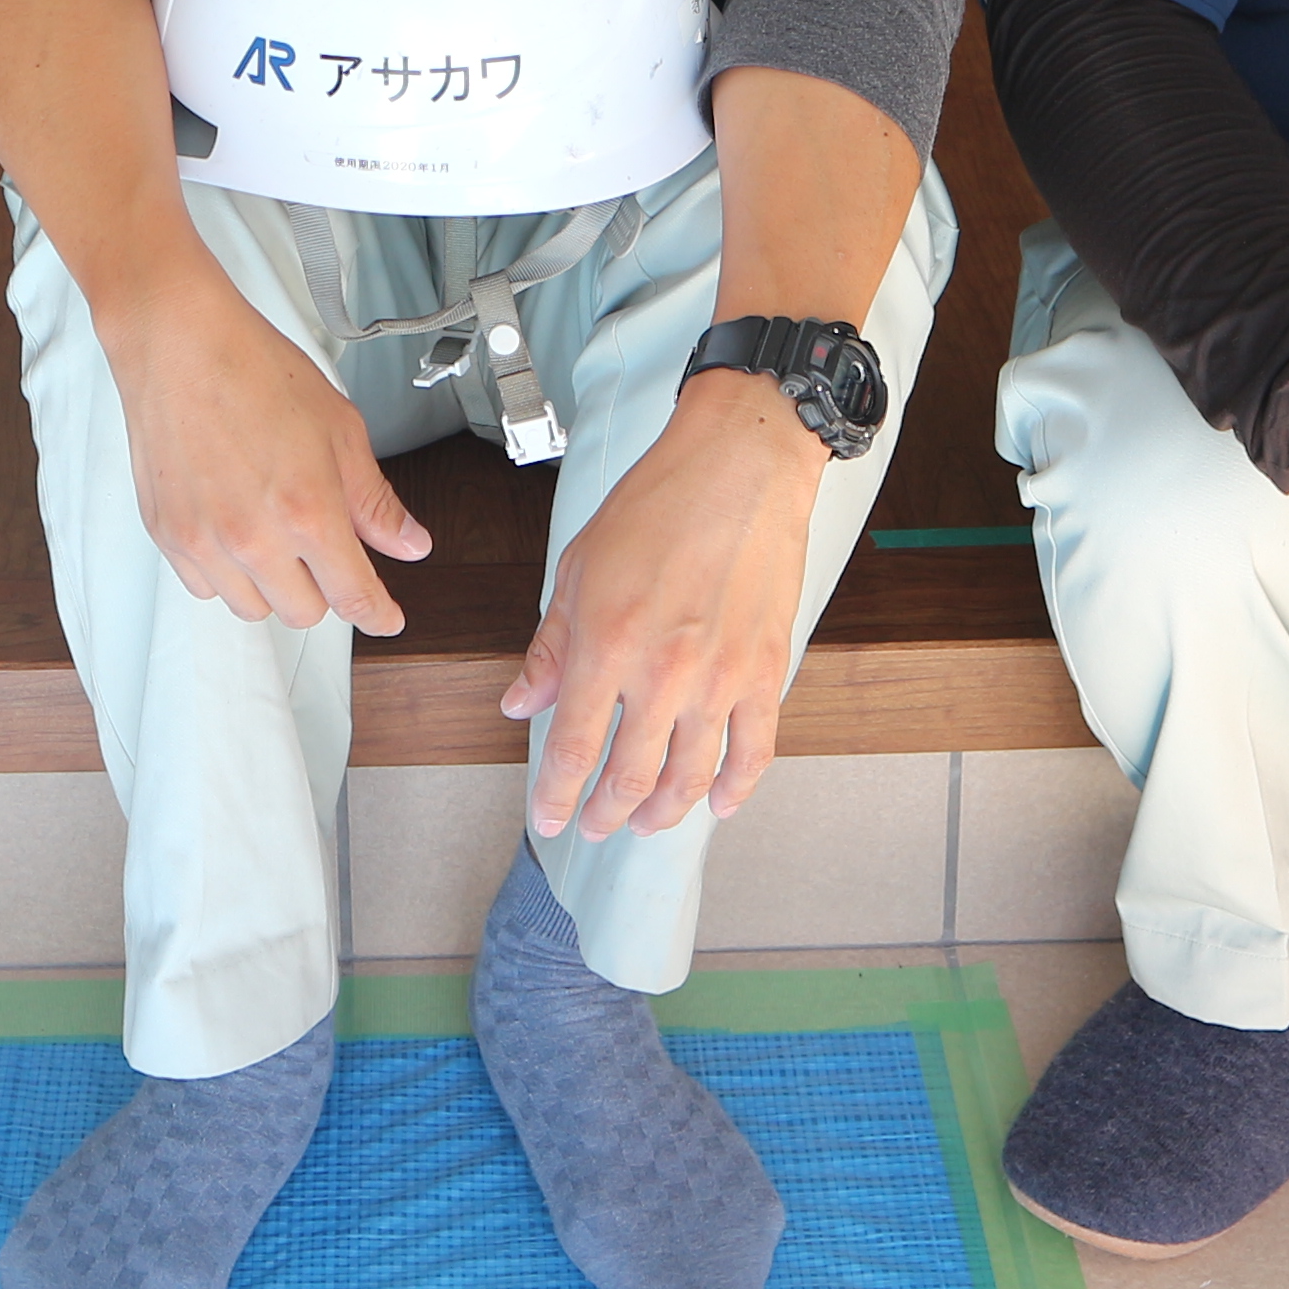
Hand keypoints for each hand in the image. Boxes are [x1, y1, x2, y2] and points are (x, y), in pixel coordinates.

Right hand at [105, 266, 431, 633]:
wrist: (178, 343)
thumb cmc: (256, 371)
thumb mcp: (340, 429)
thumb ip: (375, 500)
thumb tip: (409, 544)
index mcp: (308, 512)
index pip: (352, 596)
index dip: (377, 613)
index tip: (385, 617)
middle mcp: (254, 539)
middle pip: (304, 613)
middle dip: (324, 588)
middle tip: (323, 546)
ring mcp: (205, 541)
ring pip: (252, 608)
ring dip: (274, 585)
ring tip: (274, 532)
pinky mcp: (168, 535)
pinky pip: (205, 587)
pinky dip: (227, 573)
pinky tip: (235, 529)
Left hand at [511, 374, 820, 839]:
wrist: (740, 464)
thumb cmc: (660, 502)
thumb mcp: (581, 567)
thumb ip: (552, 646)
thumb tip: (523, 702)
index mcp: (607, 644)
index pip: (573, 749)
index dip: (555, 796)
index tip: (548, 818)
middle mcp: (664, 672)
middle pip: (630, 777)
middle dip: (605, 813)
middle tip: (594, 825)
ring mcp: (721, 677)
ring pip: (691, 777)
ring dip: (664, 811)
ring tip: (646, 821)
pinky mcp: (766, 670)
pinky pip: (754, 750)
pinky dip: (736, 787)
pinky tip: (720, 804)